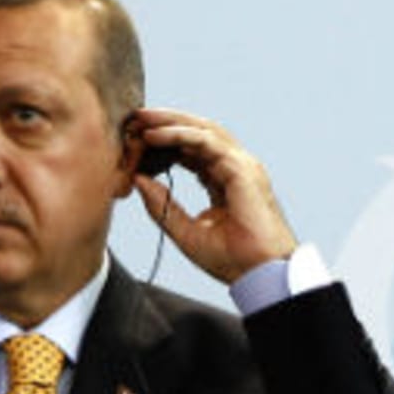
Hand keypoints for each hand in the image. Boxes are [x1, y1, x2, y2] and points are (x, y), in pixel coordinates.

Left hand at [128, 108, 298, 283]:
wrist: (259, 274)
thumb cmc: (233, 260)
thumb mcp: (186, 232)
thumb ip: (163, 205)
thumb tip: (139, 179)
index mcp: (226, 182)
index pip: (194, 150)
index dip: (166, 141)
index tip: (136, 139)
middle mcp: (236, 169)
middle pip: (199, 133)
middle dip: (166, 122)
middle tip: (135, 119)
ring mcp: (242, 166)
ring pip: (203, 130)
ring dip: (169, 121)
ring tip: (141, 120)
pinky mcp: (242, 169)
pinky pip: (206, 141)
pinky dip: (178, 134)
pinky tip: (154, 135)